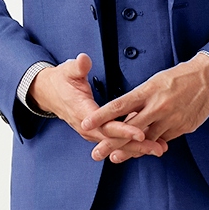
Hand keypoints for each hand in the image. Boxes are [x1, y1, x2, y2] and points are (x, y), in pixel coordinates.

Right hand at [29, 54, 168, 160]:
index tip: (140, 133)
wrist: (49, 93)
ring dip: (138, 148)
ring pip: (117, 143)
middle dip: (136, 145)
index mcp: (82, 112)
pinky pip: (116, 141)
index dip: (123, 130)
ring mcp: (92, 132)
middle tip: (158, 147)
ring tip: (160, 149)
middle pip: (115, 139)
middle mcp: (88, 127)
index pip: (105, 125)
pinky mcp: (98, 132)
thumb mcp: (67, 70)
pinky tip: (150, 143)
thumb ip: (77, 67)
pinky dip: (132, 145)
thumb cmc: (61, 80)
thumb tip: (83, 61)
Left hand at [80, 53, 208, 161]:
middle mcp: (158, 106)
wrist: (208, 77)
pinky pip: (163, 140)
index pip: (119, 105)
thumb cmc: (178, 78)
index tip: (86, 123)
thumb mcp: (155, 82)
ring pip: (146, 140)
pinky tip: (142, 151)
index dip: (101, 116)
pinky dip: (152, 145)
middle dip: (111, 143)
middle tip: (96, 153)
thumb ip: (141, 101)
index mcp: (148, 90)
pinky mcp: (183, 127)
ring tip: (115, 158)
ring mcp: (171, 119)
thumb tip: (125, 117)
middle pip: (130, 129)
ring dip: (130, 150)